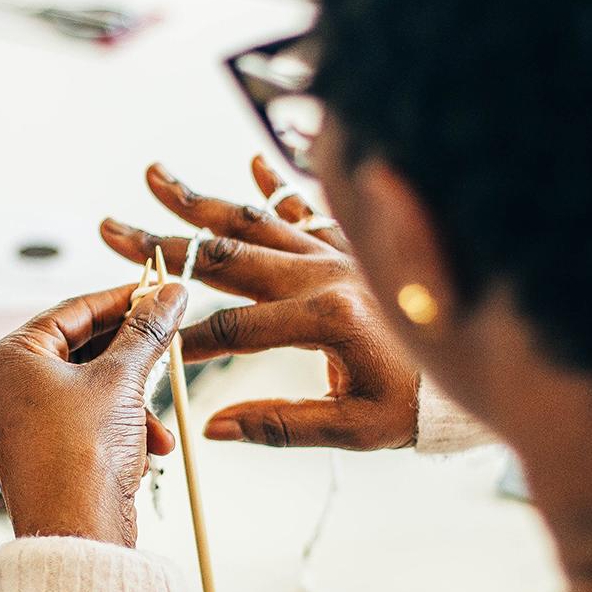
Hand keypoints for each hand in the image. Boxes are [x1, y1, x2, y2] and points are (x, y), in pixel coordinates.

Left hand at [0, 283, 186, 546]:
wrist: (75, 535)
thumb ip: (147, 330)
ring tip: (160, 426)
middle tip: (170, 343)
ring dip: (133, 404)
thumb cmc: (82, 456)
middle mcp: (6, 387)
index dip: (122, 298)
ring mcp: (21, 422)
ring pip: (90, 390)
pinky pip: (86, 422)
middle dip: (132, 359)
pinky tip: (148, 450)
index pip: (72, 310)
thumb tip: (170, 293)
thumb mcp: (121, 380)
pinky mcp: (41, 453)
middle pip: (82, 350)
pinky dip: (120, 430)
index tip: (160, 290)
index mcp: (9, 358)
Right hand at [98, 157, 418, 449]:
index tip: (142, 342)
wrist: (481, 367)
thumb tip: (213, 429)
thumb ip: (282, 425)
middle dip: (164, 242)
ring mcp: (342, 249)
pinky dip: (281, 185)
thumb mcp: (355, 429)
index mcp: (326, 317)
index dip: (184, 339)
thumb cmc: (418, 405)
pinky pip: (311, 207)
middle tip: (111, 227)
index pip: (234, 327)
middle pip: (228, 254)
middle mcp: (329, 271)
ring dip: (202, 201)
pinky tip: (253, 162)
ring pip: (259, 220)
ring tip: (155, 177)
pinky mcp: (358, 242)